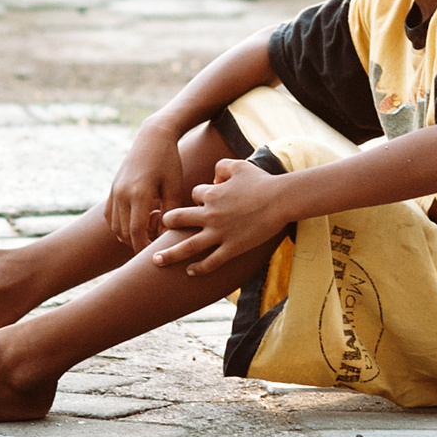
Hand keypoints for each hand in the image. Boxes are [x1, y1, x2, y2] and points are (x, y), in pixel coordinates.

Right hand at [104, 118, 184, 250]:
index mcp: (139, 193)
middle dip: (138, 243)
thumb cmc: (169, 162)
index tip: (154, 254)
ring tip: (149, 223)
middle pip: (124, 232)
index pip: (136, 231)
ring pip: (115, 226)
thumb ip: (170, 213)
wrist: (153, 137)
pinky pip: (110, 216)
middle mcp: (122, 193)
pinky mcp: (112, 189)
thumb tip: (164, 237)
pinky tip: (136, 220)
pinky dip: (119, 225)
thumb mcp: (174, 187)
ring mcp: (114, 191)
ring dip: (128, 234)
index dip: (143, 247)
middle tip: (156, 238)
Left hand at [152, 157, 286, 276]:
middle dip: (166, 224)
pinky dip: (199, 268)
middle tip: (157, 229)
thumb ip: (221, 166)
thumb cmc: (262, 182)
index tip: (206, 200)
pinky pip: (211, 262)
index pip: (194, 195)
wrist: (281, 200)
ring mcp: (219, 233)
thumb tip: (213, 177)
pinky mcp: (232, 248)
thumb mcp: (239, 165)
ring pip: (187, 247)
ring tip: (156, 261)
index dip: (198, 197)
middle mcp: (210, 214)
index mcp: (211, 193)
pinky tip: (190, 272)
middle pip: (176, 219)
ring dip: (169, 255)